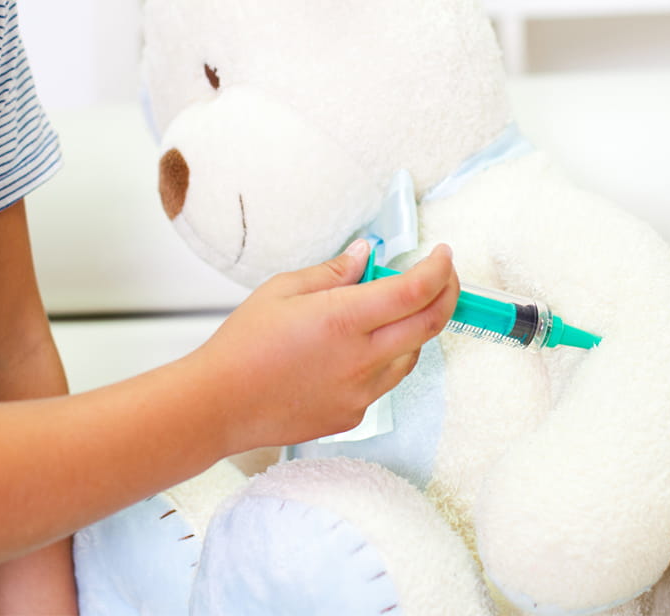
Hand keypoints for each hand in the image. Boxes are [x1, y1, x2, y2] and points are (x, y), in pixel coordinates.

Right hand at [194, 240, 458, 452]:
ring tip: (394, 309)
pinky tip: (358, 347)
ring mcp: (361, 392)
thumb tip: (365, 255)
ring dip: (416, 327)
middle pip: (429, 324)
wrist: (222, 403)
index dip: (438, 270)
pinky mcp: (354, 414)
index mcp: (342, 319)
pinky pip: (385, 381)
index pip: (413, 292)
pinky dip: (385, 357)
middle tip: (443, 275)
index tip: (443, 254)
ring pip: (413, 355)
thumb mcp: (282, 290)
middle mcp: (361, 359)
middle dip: (447, 294)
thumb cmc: (243, 344)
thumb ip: (332, 272)